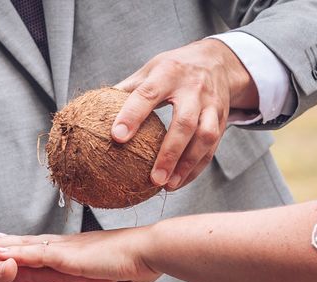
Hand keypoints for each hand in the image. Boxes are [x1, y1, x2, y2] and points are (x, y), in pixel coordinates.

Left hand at [0, 229, 160, 281]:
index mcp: (71, 256)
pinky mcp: (63, 256)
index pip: (36, 252)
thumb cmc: (135, 268)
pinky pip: (28, 254)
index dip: (15, 250)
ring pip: (18, 246)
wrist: (147, 255)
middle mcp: (61, 249)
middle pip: (20, 245)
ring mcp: (60, 250)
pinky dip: (8, 252)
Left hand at [111, 39, 258, 189]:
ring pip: (205, 137)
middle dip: (169, 153)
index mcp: (168, 73)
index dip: (132, 115)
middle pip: (184, 123)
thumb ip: (126, 90)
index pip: (148, 94)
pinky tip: (179, 182)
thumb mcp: (149, 70)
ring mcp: (212, 105)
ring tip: (168, 186)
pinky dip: (196, 168)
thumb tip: (94, 110)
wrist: (219, 61)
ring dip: (187, 164)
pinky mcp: (223, 120)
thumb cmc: (173, 68)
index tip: (116, 137)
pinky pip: (212, 148)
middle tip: (153, 178)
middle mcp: (194, 89)